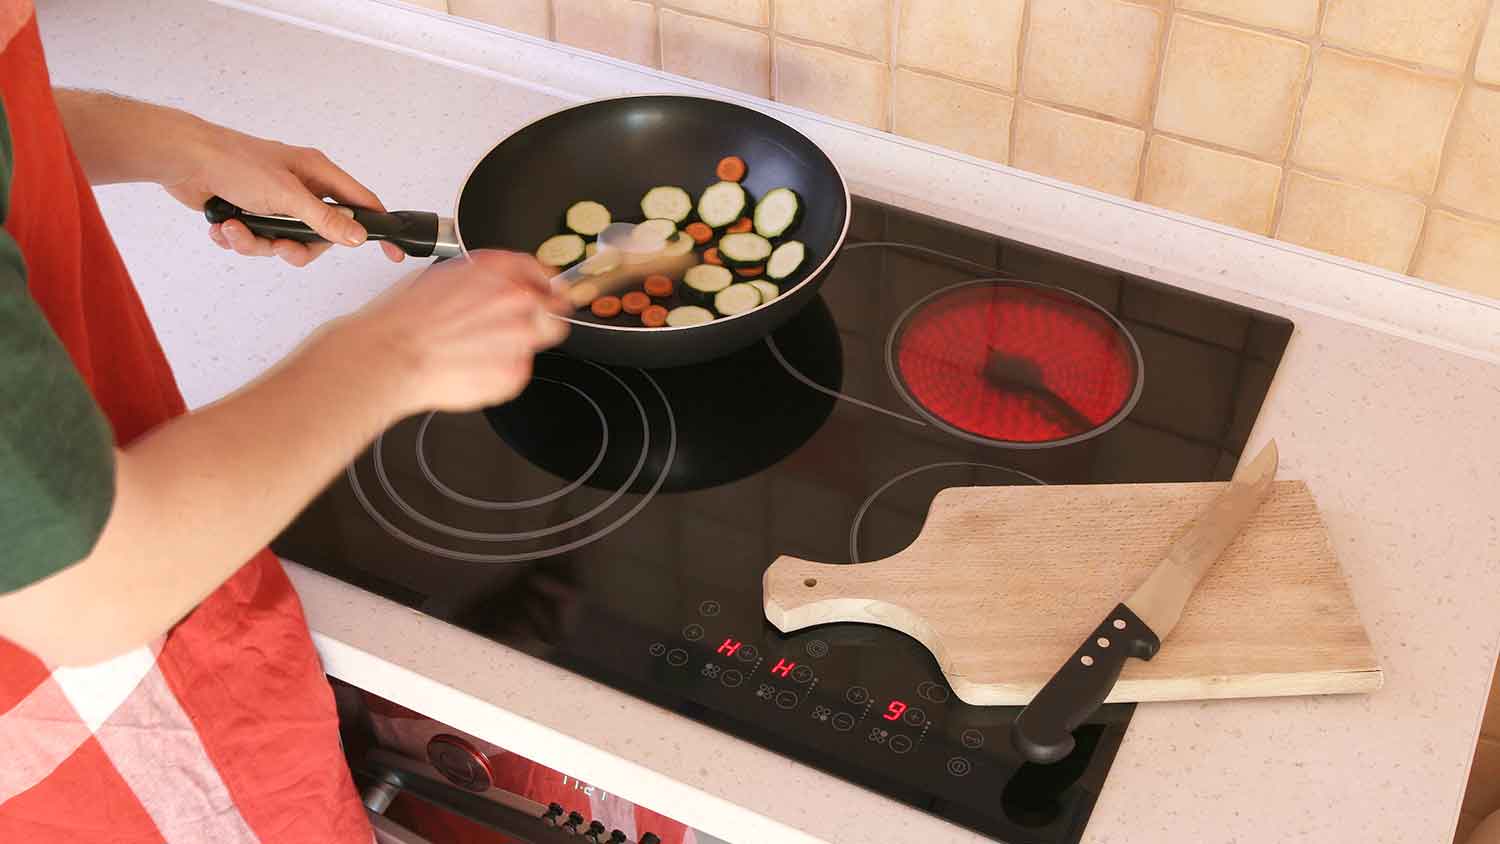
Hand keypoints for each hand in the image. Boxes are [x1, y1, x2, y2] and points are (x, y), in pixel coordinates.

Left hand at [165, 121, 405, 266]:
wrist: (182, 160)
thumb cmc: (234, 162)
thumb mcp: (286, 195)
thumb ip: (324, 219)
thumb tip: (357, 237)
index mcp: (317, 173)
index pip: (361, 204)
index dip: (377, 229)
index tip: (392, 253)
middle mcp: (299, 188)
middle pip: (317, 236)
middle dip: (292, 246)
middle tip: (277, 244)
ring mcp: (274, 202)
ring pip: (282, 242)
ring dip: (256, 242)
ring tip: (235, 229)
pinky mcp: (250, 213)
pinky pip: (256, 241)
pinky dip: (237, 238)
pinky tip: (222, 225)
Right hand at [326, 250, 571, 417]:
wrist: (392, 355)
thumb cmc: (405, 318)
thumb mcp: (443, 277)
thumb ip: (482, 281)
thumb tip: (494, 288)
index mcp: (498, 269)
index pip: (540, 271)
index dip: (541, 284)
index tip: (541, 292)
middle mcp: (517, 298)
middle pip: (555, 308)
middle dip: (541, 316)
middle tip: (516, 328)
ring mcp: (520, 337)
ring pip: (536, 343)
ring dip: (515, 346)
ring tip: (477, 351)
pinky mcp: (514, 372)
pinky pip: (516, 372)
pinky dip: (498, 373)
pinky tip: (469, 367)